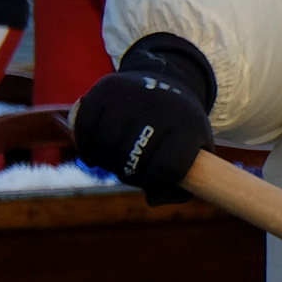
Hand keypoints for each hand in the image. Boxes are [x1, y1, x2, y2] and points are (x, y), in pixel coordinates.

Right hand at [70, 64, 214, 204]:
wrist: (166, 82)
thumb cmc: (179, 129)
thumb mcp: (196, 153)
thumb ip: (184, 186)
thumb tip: (151, 199)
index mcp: (189, 125)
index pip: (169, 167)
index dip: (156, 183)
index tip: (151, 183)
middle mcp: (162, 107)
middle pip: (133, 158)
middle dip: (129, 175)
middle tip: (129, 174)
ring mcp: (132, 95)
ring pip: (107, 144)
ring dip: (106, 163)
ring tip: (113, 164)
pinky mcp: (105, 88)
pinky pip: (85, 127)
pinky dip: (85, 147)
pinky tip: (93, 156)